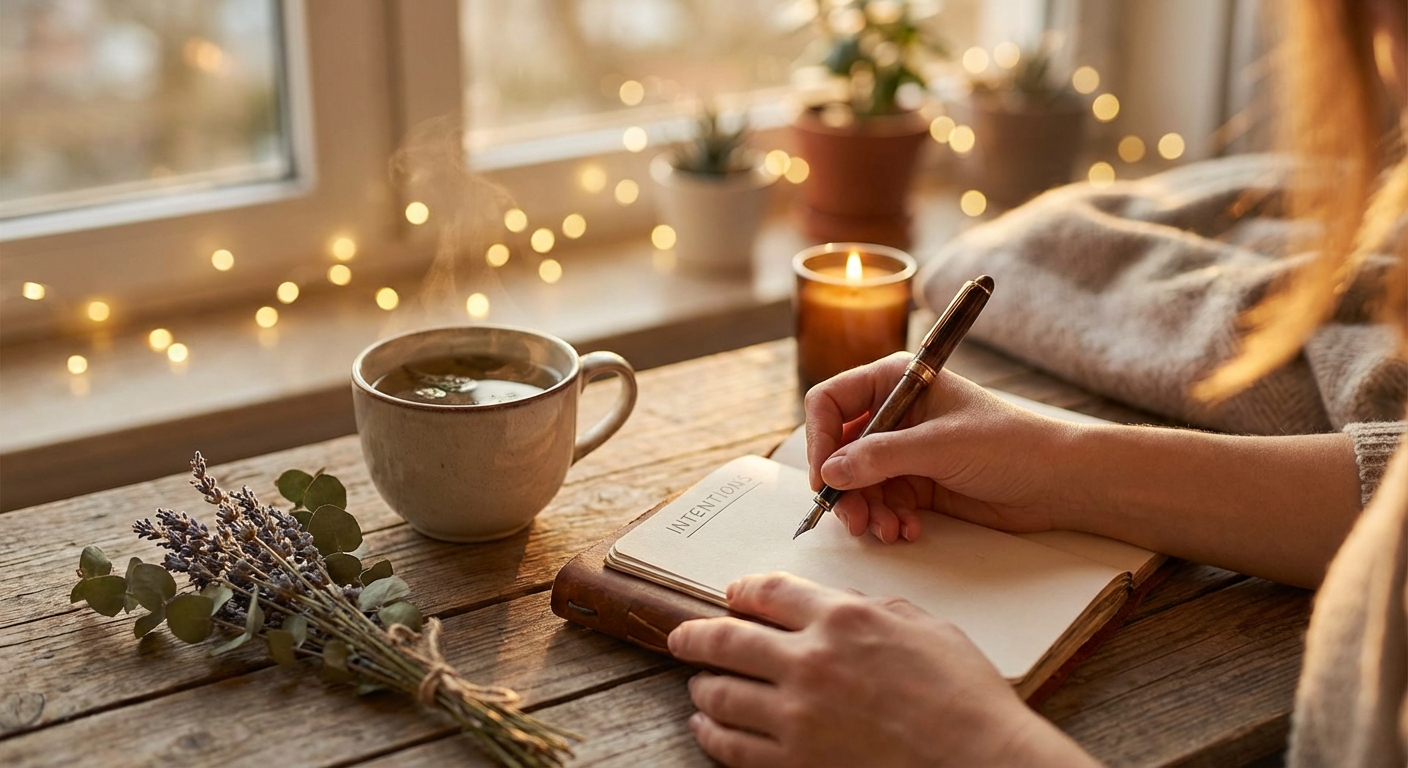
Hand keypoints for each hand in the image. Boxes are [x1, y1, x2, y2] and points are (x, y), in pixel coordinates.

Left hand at [668, 572, 1097, 767]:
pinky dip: (711, 733)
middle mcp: (811, 661)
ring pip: (722, 693)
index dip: (742, 590)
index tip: (731, 595)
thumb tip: (840, 604)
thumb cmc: (967, 698)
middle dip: (696, 635)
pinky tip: (707, 727)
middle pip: (728, 639)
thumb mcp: (926, 628)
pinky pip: (732, 746)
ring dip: (703, 685)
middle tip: (682, 636)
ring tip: (699, 685)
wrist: (982, 762)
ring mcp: (798, 716)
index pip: (771, 592)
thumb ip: (874, 610)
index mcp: (844, 619)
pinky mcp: (796, 763)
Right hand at [804, 353, 1083, 542]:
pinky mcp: (917, 483)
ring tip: (885, 530)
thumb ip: (881, 457)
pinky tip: (907, 530)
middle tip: (852, 518)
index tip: (824, 478)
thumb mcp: (940, 446)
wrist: (1058, 481)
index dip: (819, 439)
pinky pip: (882, 503)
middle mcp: (894, 413)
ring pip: (858, 483)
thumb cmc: (1010, 444)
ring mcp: (904, 450)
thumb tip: (831, 471)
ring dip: (866, 510)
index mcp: (896, 381)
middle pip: (839, 449)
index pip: (831, 402)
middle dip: (843, 486)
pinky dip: (887, 520)